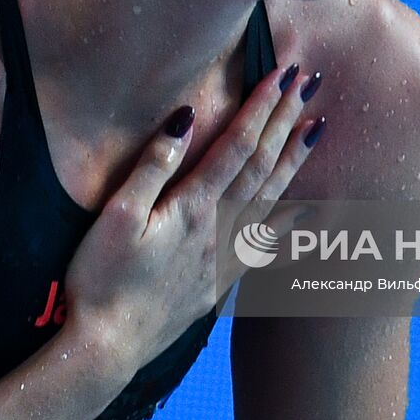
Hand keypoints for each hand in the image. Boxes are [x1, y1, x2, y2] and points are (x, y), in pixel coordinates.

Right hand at [61, 64, 324, 369]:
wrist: (108, 347)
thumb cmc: (102, 279)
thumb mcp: (118, 215)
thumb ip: (154, 165)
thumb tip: (187, 116)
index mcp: (193, 206)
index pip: (237, 144)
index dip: (262, 105)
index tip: (283, 72)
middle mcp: (219, 228)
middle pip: (261, 164)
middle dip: (286, 119)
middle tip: (310, 82)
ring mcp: (224, 257)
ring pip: (271, 199)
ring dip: (294, 160)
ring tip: (317, 128)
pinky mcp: (220, 282)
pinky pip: (264, 246)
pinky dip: (287, 225)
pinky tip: (303, 213)